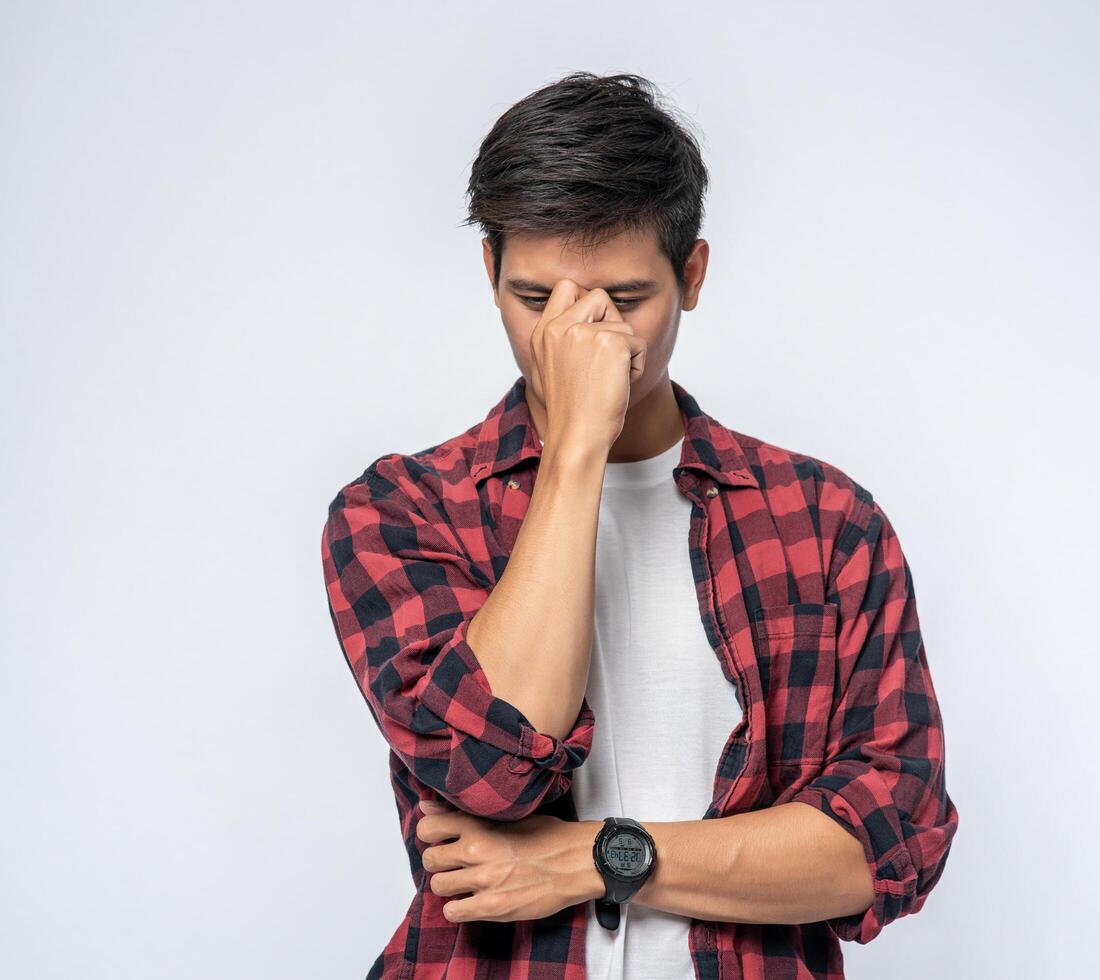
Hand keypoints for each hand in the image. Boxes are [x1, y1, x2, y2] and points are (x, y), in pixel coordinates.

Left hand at [415, 799, 604, 923]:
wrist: (575, 861)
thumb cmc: (547, 837)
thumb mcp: (507, 815)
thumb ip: (464, 813)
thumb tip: (427, 806)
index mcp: (480, 824)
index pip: (429, 826)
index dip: (431, 834)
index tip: (440, 839)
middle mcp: (476, 850)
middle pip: (430, 859)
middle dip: (439, 861)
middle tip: (454, 863)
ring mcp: (483, 880)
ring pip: (438, 886)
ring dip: (449, 885)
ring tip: (465, 883)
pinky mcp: (492, 906)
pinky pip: (453, 912)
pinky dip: (457, 908)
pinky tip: (471, 900)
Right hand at [527, 278, 647, 454]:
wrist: (577, 436)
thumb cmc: (570, 410)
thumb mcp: (551, 368)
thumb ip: (561, 339)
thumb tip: (586, 317)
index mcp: (543, 332)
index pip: (566, 287)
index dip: (586, 304)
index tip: (591, 333)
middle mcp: (559, 327)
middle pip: (599, 297)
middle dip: (611, 322)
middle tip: (605, 356)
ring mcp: (584, 333)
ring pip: (623, 323)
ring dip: (626, 351)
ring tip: (609, 378)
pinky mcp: (610, 343)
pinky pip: (639, 344)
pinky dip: (637, 366)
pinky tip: (619, 385)